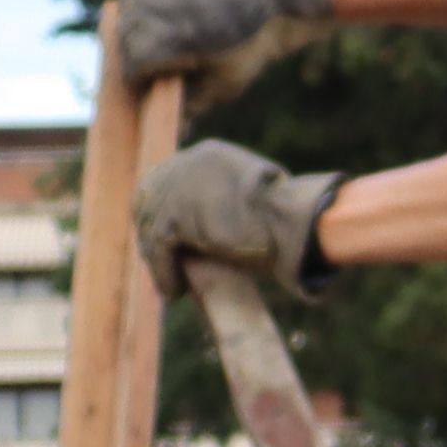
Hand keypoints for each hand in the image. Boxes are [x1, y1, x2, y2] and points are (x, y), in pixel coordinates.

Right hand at [116, 0, 333, 85]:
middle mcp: (151, 4)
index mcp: (164, 37)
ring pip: (127, 14)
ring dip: (139, 30)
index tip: (155, 89)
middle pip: (125, 42)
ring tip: (166, 41)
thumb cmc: (249, 46)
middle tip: (162, 67)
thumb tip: (173, 134)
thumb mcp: (221, 85)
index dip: (143, 84)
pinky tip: (165, 17)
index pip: (132, 70)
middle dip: (141, 57)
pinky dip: (146, 5)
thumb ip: (190, 106)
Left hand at [138, 140, 342, 297]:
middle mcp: (188, 164)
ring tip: (172, 286)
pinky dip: (165, 273)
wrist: (294, 221)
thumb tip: (223, 220)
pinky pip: (160, 249)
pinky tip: (174, 292)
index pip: (171, 182)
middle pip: (153, 203)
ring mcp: (177, 188)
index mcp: (210, 155)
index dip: (166, 214)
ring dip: (161, 261)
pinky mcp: (174, 216)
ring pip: (154, 229)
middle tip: (164, 266)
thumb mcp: (256, 198)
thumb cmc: (292, 217)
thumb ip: (233, 200)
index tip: (169, 242)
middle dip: (155, 237)